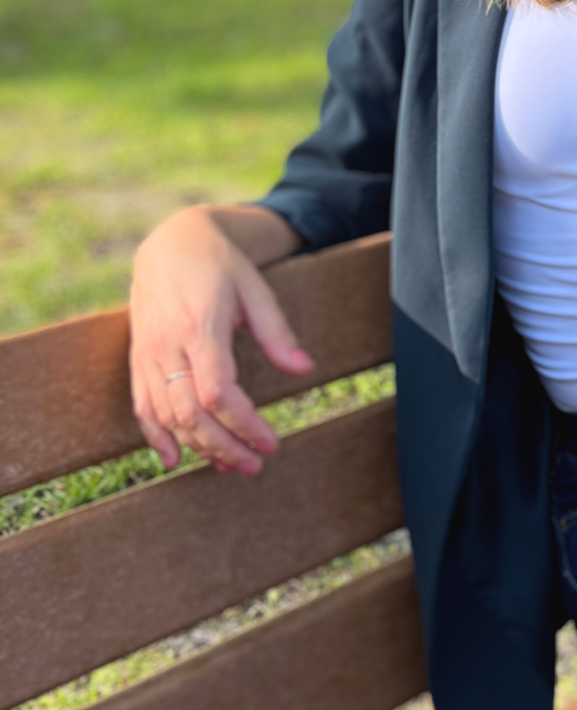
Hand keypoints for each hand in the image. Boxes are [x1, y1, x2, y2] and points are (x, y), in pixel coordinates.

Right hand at [129, 206, 308, 476]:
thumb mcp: (256, 289)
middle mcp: (167, 345)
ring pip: (166, 416)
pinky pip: (141, 406)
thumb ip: (277, 332)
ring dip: (198, 447)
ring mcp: (147, 354)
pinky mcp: (137, 359)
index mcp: (201, 326)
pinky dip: (155, 437)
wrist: (170, 243)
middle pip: (191, 413)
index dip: (245, 425)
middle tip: (255, 465)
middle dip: (224, 447)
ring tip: (231, 465)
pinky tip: (174, 459)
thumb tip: (305, 370)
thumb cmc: (220, 265)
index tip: (271, 443)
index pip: (218, 392)